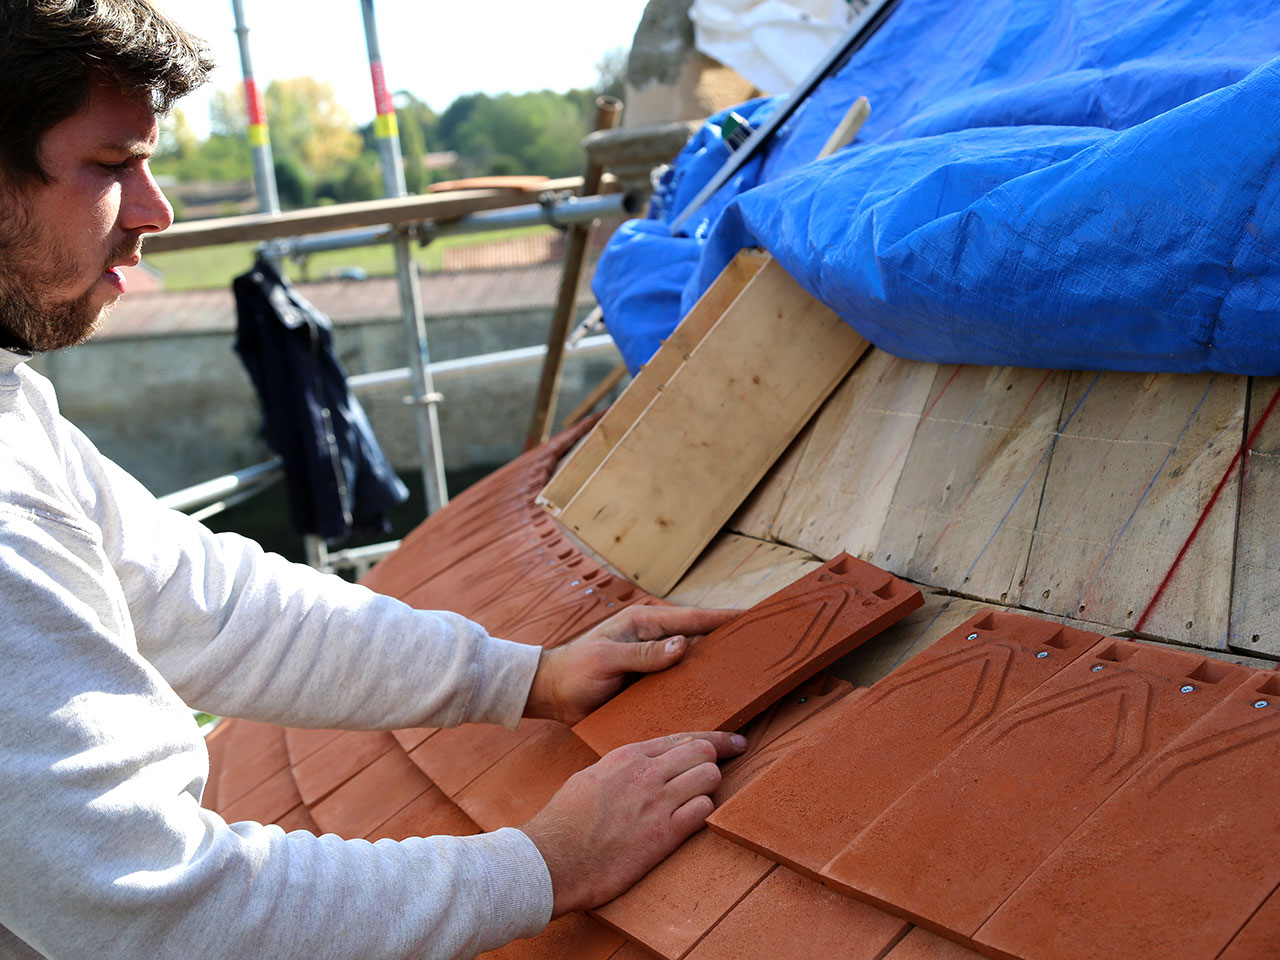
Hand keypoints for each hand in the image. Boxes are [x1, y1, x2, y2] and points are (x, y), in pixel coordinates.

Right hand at [521, 731, 747, 915]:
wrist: (552, 859)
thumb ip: (622, 768)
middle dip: (715, 760)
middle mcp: (646, 772)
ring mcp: (657, 801)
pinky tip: (690, 821)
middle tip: (720, 772)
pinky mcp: (664, 833)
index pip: (682, 737)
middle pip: (703, 750)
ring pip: (709, 776)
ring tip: (697, 800)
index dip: (713, 739)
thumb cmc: (564, 822)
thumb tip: (640, 768)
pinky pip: (704, 810)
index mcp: (627, 755)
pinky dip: (703, 813)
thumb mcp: (591, 778)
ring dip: (709, 788)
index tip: (732, 742)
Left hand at [524, 605, 737, 723]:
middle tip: (762, 645)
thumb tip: (682, 645)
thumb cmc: (575, 670)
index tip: (752, 615)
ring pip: (694, 663)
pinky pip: (681, 685)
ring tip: (750, 673)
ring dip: (716, 667)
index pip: (693, 618)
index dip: (723, 617)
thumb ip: (641, 654)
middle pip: (701, 638)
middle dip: (729, 640)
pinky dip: (699, 688)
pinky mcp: (651, 685)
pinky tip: (717, 700)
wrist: (553, 695)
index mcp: (645, 624)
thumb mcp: (605, 659)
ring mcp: (655, 663)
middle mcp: (655, 640)